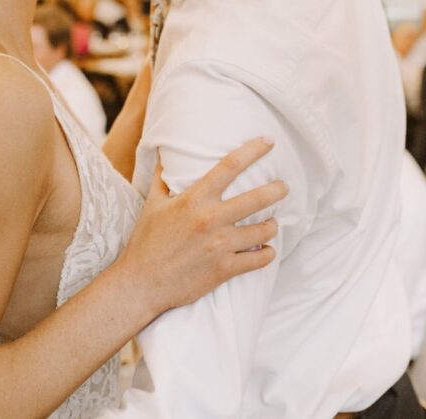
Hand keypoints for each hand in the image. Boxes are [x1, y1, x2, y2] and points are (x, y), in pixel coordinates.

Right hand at [119, 136, 287, 314]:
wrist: (142, 283)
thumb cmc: (146, 241)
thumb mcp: (152, 203)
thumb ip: (162, 177)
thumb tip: (165, 152)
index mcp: (195, 199)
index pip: (230, 166)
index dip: (253, 150)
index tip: (269, 141)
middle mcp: (211, 219)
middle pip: (257, 198)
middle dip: (277, 190)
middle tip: (284, 187)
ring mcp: (221, 245)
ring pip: (263, 230)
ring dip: (272, 225)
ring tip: (272, 222)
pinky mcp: (225, 269)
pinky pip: (259, 260)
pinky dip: (267, 254)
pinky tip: (266, 250)